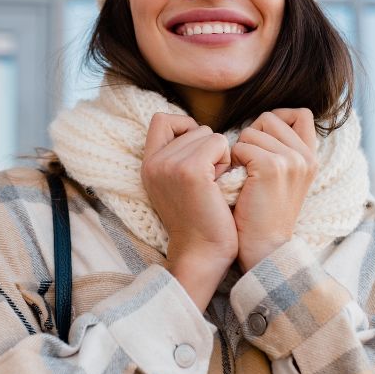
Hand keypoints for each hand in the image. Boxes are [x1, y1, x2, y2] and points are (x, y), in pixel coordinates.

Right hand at [141, 113, 237, 309]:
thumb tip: (198, 130)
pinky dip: (226, 160)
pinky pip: (219, 143)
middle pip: (193, 127)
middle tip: (208, 181)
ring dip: (219, 156)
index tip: (198, 152)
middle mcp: (154, 162)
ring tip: (213, 185)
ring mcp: (170, 165)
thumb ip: (178, 157)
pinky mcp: (191, 170)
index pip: (161, 120)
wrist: (202, 254)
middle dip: (208, 149)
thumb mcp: (176, 185)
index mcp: (148, 165)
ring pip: (208, 133)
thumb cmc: (200, 221)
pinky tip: (220, 184)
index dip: (185, 126)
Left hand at [231, 109, 318, 270]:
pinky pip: (240, 146)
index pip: (301, 113)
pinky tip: (237, 183)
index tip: (262, 139)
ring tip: (243, 177)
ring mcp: (291, 160)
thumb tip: (259, 123)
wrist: (263, 249)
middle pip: (270, 117)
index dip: (277, 118)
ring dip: (239, 151)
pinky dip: (232, 162)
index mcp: (311, 157)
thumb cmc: (262, 215)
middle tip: (248, 165)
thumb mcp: (282, 179)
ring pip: (251, 131)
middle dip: (252, 135)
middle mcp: (305, 156)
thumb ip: (280, 150)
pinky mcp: (272, 167)